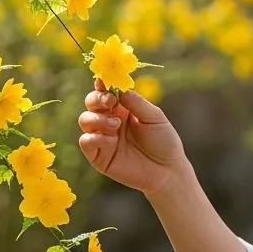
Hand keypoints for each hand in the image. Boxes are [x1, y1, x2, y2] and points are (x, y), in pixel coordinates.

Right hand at [77, 76, 189, 195]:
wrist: (167, 171)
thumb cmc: (164, 141)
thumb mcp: (154, 118)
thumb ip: (137, 103)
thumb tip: (120, 89)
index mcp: (122, 107)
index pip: (106, 91)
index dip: (102, 83)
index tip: (104, 80)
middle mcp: (109, 120)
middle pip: (91, 102)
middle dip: (96, 99)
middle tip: (109, 102)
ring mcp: (102, 137)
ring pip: (85, 120)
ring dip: (97, 119)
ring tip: (115, 125)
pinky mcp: (98, 156)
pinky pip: (86, 142)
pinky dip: (95, 138)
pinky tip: (111, 140)